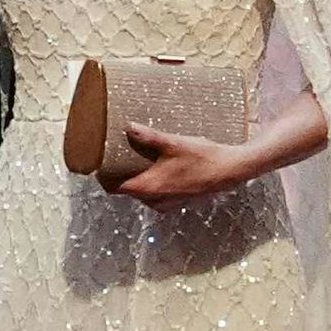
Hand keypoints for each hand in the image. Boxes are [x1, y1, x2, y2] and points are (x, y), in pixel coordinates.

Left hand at [109, 124, 249, 202]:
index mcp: (148, 188)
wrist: (230, 170)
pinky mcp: (178, 201)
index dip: (104, 176)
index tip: (100, 163)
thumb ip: (149, 136)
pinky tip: (158, 166)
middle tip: (117, 155)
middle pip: (127, 190)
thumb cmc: (202, 158)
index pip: (114, 188)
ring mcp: (167, 203)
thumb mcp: (173, 143)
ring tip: (137, 158)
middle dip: (120, 175)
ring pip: (142, 192)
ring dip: (137, 179)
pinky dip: (152, 182)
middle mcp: (154, 200)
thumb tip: (128, 127)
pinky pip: (156, 194)